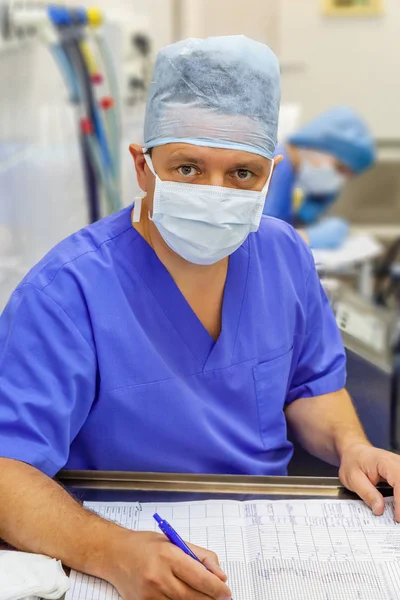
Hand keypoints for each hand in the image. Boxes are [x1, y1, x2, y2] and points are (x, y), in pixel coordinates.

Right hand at [107, 530, 231, 599]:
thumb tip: (221, 577)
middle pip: (194, 597)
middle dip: (211, 599)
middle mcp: (159, 577)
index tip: (226, 592)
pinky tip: (185, 598)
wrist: (115, 554)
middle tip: (220, 597)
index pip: (201, 578)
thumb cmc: (146, 545)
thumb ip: (201, 557)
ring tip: (203, 597)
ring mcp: (150, 594)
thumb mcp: (175, 541)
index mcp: (169, 555)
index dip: (218, 588)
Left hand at [339, 442, 399, 520]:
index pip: (399, 482)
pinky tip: (397, 509)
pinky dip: (399, 499)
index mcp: (385, 462)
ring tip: (396, 515)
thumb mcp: (353, 478)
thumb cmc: (353, 462)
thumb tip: (380, 509)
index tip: (397, 517)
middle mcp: (396, 463)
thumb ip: (367, 493)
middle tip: (396, 519)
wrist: (354, 452)